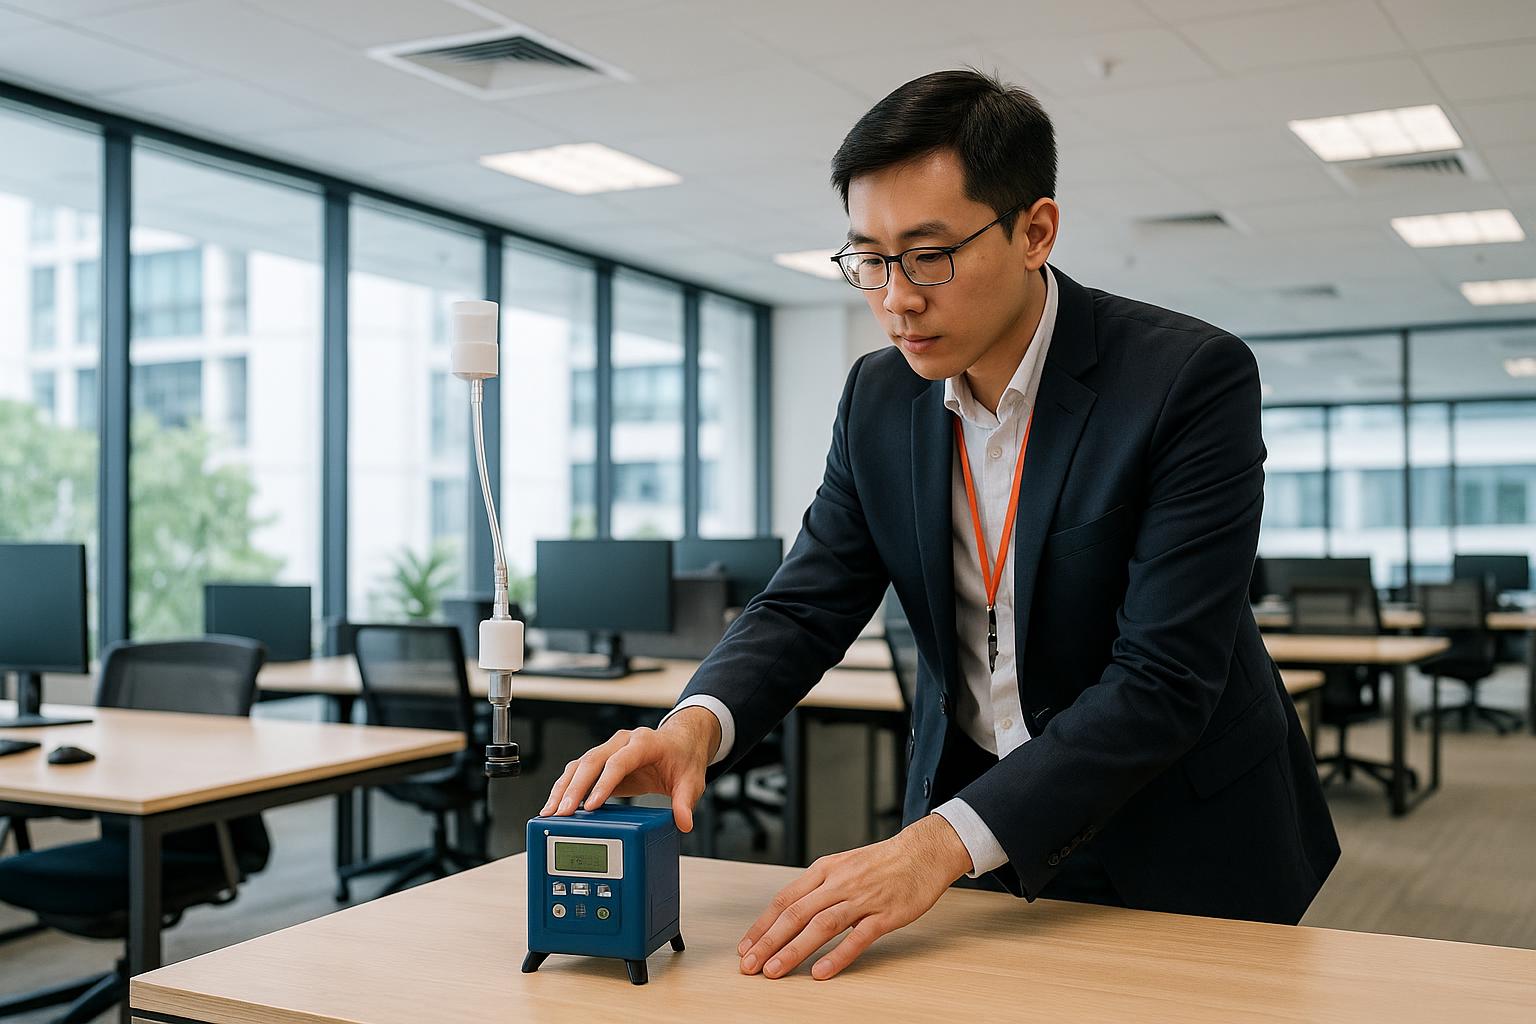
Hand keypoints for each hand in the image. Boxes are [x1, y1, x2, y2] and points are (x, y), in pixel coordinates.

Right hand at [539, 707, 720, 832]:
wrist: (679, 743)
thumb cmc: (683, 758)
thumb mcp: (691, 780)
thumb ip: (685, 801)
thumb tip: (683, 822)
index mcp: (644, 742)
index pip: (619, 762)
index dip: (603, 783)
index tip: (590, 805)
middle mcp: (622, 742)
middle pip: (591, 762)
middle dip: (574, 788)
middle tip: (562, 812)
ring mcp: (609, 748)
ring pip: (579, 765)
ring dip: (563, 789)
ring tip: (551, 812)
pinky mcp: (602, 761)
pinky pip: (579, 772)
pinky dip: (566, 788)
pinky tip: (557, 806)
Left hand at [737, 814, 972, 980]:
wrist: (923, 852)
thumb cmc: (883, 862)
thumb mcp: (843, 865)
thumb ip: (819, 887)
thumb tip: (790, 912)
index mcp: (825, 869)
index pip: (784, 899)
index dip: (762, 925)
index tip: (746, 946)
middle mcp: (839, 882)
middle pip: (795, 914)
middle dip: (768, 942)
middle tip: (750, 965)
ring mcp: (862, 898)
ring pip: (820, 926)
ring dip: (793, 950)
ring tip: (774, 971)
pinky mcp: (885, 914)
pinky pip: (857, 937)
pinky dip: (837, 956)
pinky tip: (820, 972)